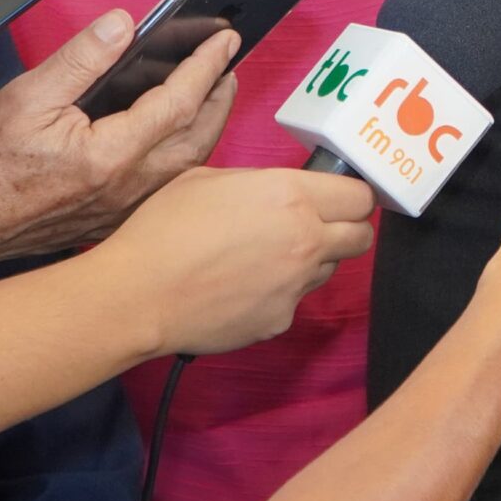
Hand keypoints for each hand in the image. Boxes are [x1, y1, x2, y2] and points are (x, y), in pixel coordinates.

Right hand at [0, 11, 238, 267]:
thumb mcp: (27, 97)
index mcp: (110, 156)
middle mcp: (128, 187)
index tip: (224, 39)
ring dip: (206, 125)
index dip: (206, 66)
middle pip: (199, 138)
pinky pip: (167, 182)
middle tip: (228, 63)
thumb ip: (81, 59)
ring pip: (187, 164)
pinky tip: (175, 134)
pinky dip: (183, 151)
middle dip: (220, 96)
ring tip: (210, 92)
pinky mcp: (116, 218)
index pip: (178, 102)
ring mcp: (125, 208)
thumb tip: (122, 26)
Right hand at [89, 166, 377, 357]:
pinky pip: (294, 300)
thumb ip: (261, 184)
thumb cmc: (164, 229)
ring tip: (263, 257)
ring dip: (310, 260)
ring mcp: (296, 286)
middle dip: (346, 229)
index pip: (361, 196)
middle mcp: (305, 241)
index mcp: (290, 196)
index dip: (352, 196)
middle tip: (317, 226)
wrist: (139, 294)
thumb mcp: (211, 179)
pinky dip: (278, 293)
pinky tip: (241, 287)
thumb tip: (281, 194)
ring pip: (328, 269)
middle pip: (361, 237)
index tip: (339, 197)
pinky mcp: (280, 320)